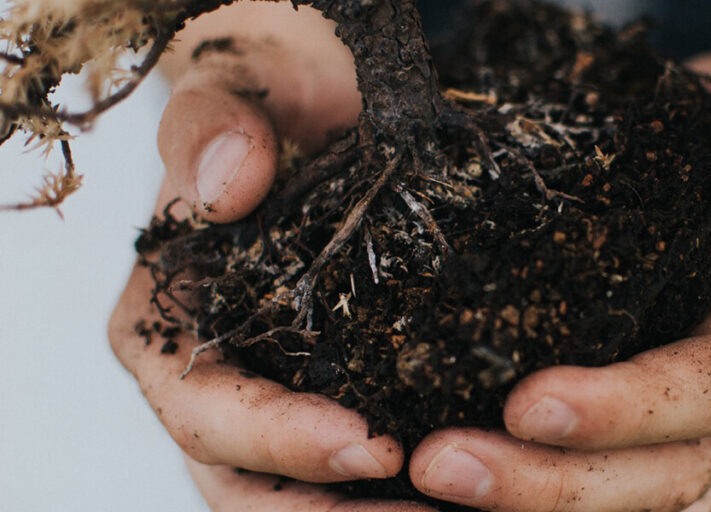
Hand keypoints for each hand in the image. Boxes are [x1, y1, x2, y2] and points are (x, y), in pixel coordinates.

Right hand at [108, 4, 416, 508]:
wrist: (312, 104)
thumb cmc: (265, 100)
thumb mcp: (236, 91)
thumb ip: (215, 128)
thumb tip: (227, 186)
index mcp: (164, 326)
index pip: (205, 413)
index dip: (278, 440)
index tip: (365, 445)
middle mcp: (210, 377)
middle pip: (247, 481)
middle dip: (328, 505)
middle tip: (422, 506)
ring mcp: (271, 391)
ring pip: (297, 490)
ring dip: (366, 509)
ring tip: (452, 508)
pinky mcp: (332, 385)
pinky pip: (350, 459)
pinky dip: (394, 483)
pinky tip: (463, 482)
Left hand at [405, 50, 710, 510]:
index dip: (628, 408)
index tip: (526, 403)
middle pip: (670, 472)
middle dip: (556, 483)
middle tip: (441, 464)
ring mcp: (704, 419)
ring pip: (639, 497)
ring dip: (537, 504)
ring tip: (432, 482)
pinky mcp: (655, 423)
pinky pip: (614, 487)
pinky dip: (540, 502)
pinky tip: (456, 499)